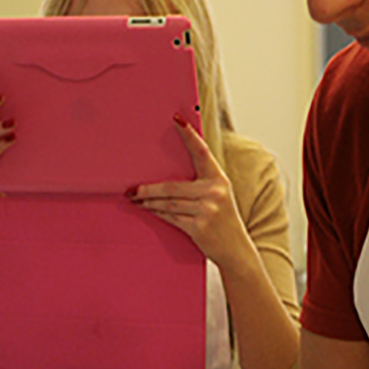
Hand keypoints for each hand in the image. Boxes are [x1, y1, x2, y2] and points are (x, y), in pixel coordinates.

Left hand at [130, 121, 251, 270]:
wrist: (236, 249)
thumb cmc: (222, 219)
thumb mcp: (218, 196)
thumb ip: (200, 182)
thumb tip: (167, 172)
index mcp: (219, 179)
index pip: (202, 152)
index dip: (189, 135)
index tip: (175, 119)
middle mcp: (215, 191)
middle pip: (172, 186)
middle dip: (149, 189)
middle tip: (132, 188)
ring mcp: (207, 210)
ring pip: (168, 203)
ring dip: (148, 202)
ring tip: (136, 199)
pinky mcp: (199, 227)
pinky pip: (171, 217)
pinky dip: (157, 213)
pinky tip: (148, 209)